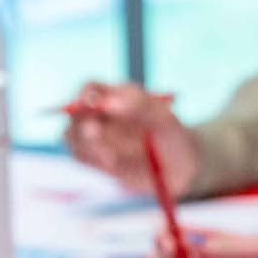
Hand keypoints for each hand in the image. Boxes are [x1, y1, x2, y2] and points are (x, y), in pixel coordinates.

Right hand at [64, 80, 197, 196]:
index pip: (91, 89)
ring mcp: (98, 139)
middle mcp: (102, 116)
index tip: (91, 102)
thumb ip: (140, 106)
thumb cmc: (174, 136)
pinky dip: (93, 160)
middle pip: (75, 113)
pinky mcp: (98, 162)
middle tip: (95, 132)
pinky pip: (83, 158)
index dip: (85, 94)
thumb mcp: (165, 118)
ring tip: (113, 156)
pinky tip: (114, 163)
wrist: (183, 168)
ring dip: (87, 144)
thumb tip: (109, 103)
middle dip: (81, 122)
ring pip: (74, 137)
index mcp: (116, 97)